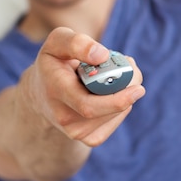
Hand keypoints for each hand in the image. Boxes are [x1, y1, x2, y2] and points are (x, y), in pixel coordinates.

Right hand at [28, 27, 145, 147]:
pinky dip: (121, 107)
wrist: (41, 94)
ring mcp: (76, 131)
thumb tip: (102, 55)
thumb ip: (77, 43)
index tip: (138, 86)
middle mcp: (64, 116)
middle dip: (126, 94)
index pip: (87, 104)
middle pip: (104, 112)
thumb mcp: (58, 42)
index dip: (115, 98)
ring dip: (125, 95)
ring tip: (117, 77)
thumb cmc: (55, 62)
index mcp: (56, 90)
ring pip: (114, 115)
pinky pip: (115, 122)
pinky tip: (111, 94)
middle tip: (136, 77)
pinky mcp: (88, 138)